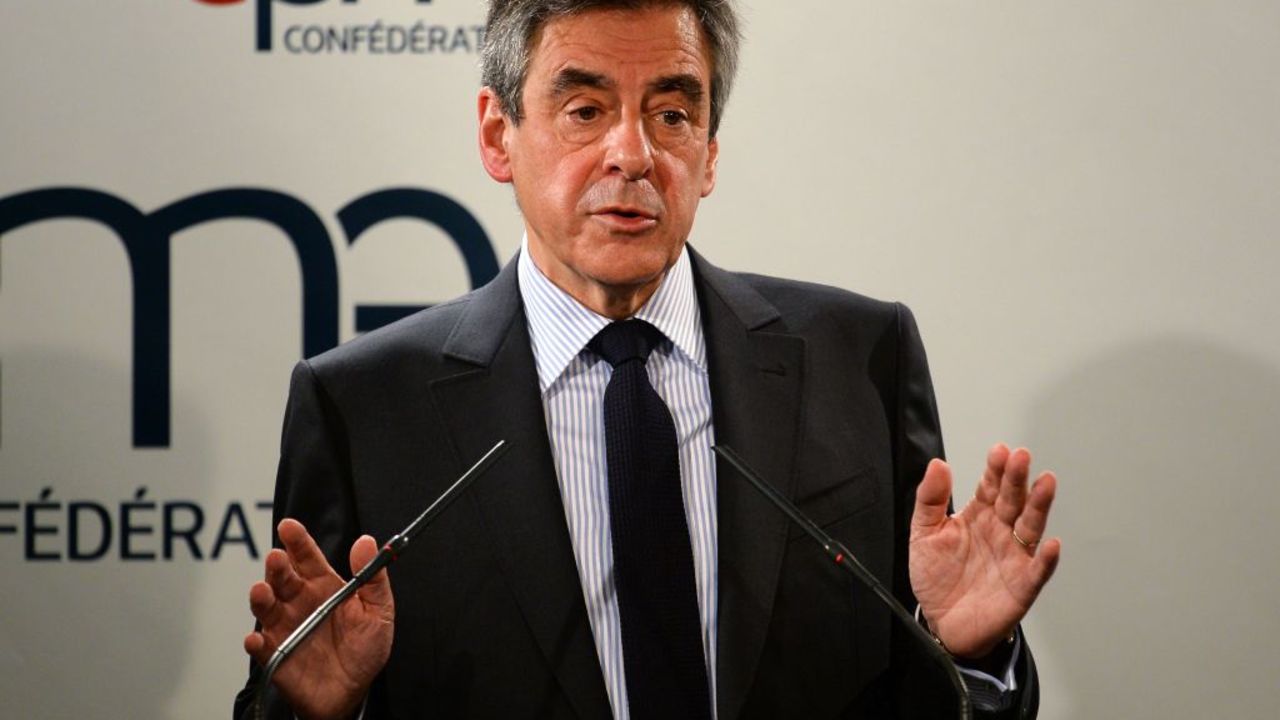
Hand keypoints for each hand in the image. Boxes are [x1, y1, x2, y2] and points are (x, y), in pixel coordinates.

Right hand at [243, 519, 394, 719]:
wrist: (353, 692)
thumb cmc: (365, 649)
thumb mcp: (378, 611)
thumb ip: (372, 578)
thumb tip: (367, 541)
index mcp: (324, 587)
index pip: (307, 557)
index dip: (298, 541)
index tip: (289, 527)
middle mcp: (299, 602)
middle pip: (282, 578)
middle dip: (277, 566)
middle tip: (277, 558)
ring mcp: (285, 627)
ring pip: (266, 607)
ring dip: (260, 597)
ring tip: (262, 590)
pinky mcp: (276, 655)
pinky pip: (260, 647)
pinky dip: (255, 642)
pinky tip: (256, 638)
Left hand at [908, 444, 1060, 658]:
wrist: (941, 621)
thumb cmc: (936, 577)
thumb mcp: (923, 533)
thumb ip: (930, 499)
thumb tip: (937, 464)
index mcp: (979, 516)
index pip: (990, 487)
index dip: (995, 469)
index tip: (1000, 451)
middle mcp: (1000, 532)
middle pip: (1013, 501)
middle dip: (1017, 479)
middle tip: (1021, 458)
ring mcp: (1013, 557)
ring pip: (1030, 527)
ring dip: (1039, 506)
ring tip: (1045, 483)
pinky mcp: (1021, 586)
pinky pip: (1037, 571)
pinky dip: (1046, 559)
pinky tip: (1051, 544)